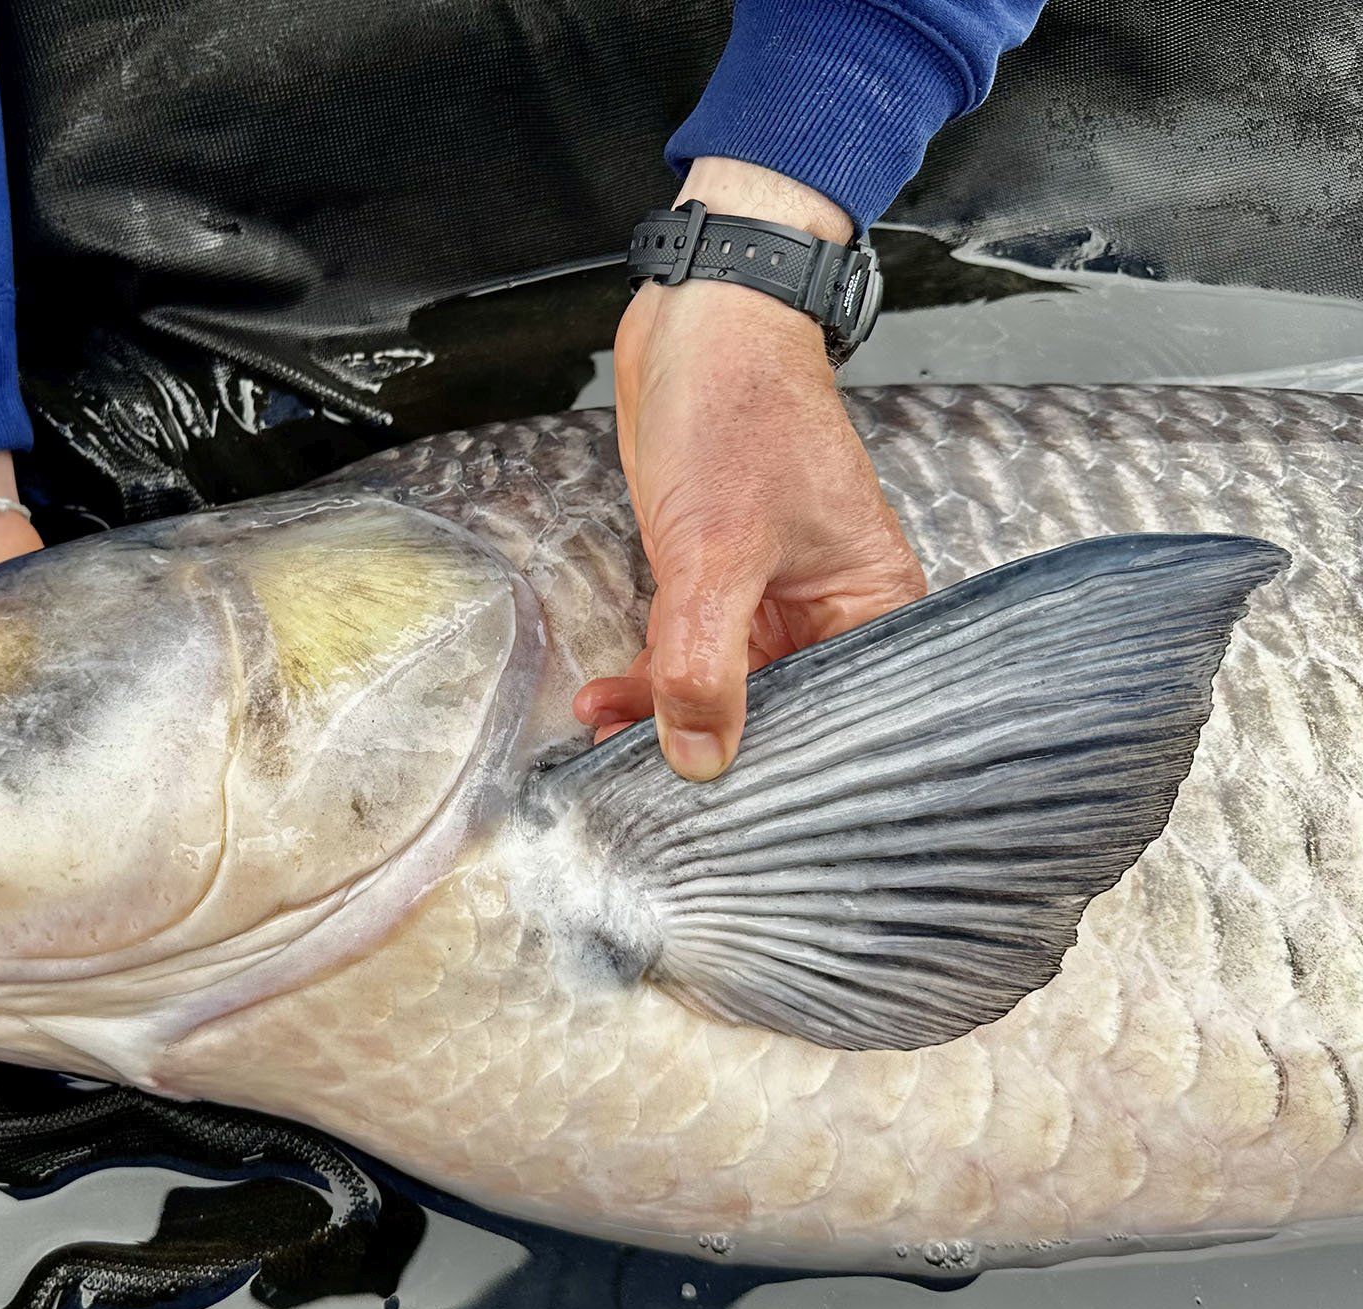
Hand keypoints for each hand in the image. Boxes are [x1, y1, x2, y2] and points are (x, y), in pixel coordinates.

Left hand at [573, 158, 926, 780]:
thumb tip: (699, 759)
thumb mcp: (717, 550)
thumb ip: (703, 662)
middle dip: (712, 752)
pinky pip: (687, 656)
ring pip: (723, 691)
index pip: (841, 721)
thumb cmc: (739, 410)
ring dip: (662, 718)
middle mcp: (832, 614)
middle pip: (780, 716)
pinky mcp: (717, 584)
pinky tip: (602, 704)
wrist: (697, 322)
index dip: (783, 771)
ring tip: (605, 751)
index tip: (725, 817)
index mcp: (874, 608)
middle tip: (649, 799)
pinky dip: (646, 680)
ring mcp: (772, 601)